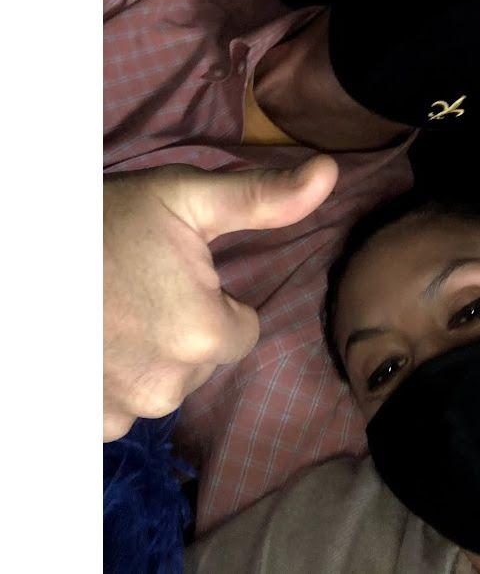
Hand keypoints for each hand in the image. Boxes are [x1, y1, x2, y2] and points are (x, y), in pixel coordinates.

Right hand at [103, 156, 337, 440]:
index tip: (178, 278)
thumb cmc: (106, 221)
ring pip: (164, 383)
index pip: (242, 331)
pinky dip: (113, 382)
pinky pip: (124, 407)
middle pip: (203, 360)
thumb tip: (330, 173)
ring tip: (111, 314)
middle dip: (182, 330)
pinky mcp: (87, 425)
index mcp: (204, 334)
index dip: (216, 303)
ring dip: (148, 358)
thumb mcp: (188, 198)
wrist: (22, 249)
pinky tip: (94, 344)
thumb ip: (264, 197)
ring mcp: (121, 412)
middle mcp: (167, 387)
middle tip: (139, 290)